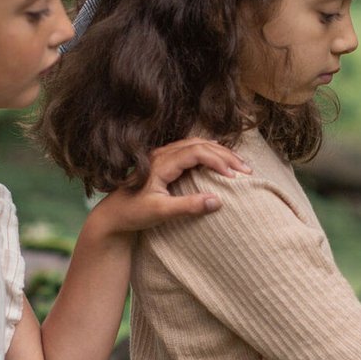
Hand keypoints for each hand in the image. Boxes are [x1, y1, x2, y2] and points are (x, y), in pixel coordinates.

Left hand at [94, 137, 251, 234]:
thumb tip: (217, 201)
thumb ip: (187, 206)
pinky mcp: (164, 162)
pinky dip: (210, 154)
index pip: (197, 152)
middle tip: (247, 170)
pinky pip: (192, 150)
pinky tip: (221, 161)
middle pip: (201, 144)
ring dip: (220, 153)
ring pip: (197, 145)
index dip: (218, 161)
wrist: (112, 215)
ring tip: (239, 165)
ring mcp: (163, 156)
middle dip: (226, 155)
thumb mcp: (160, 212)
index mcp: (161, 163)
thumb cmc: (133, 214)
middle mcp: (162, 154)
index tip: (234, 177)